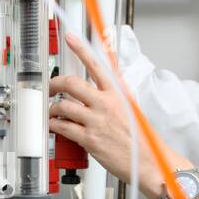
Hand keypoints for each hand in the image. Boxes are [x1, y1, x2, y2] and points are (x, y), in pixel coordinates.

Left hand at [49, 31, 190, 198]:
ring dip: (53, 109)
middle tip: (50, 86)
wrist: (149, 161)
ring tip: (53, 112)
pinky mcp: (89, 139)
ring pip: (63, 106)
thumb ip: (115, 90)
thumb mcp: (131, 105)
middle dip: (54, 83)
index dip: (81, 48)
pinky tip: (56, 126)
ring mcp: (97, 120)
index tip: (71, 37)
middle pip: (71, 83)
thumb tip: (105, 75)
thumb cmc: (141, 137)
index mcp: (118, 92)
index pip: (98, 64)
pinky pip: (63, 127)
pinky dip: (55, 125)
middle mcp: (107, 103)